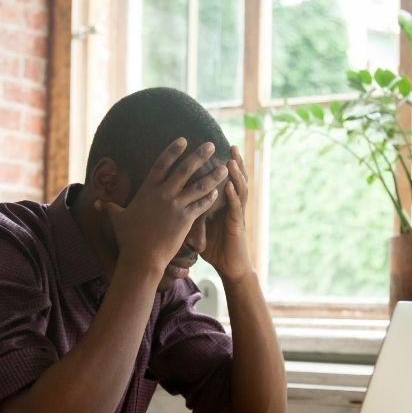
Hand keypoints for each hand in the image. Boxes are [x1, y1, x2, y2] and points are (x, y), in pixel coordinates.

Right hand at [96, 138, 226, 273]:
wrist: (142, 258)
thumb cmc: (129, 239)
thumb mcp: (117, 219)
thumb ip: (108, 207)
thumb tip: (95, 203)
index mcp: (148, 191)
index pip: (161, 165)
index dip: (172, 151)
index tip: (183, 139)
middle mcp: (163, 195)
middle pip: (184, 170)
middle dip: (199, 156)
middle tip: (211, 144)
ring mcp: (175, 206)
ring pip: (198, 186)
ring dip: (213, 176)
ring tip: (225, 167)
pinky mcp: (185, 220)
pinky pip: (201, 205)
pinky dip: (210, 198)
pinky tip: (218, 191)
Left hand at [200, 145, 252, 281]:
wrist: (230, 267)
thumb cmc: (215, 248)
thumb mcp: (200, 227)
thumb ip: (190, 214)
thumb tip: (172, 207)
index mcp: (221, 204)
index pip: (221, 180)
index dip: (220, 165)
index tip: (215, 150)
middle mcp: (231, 205)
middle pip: (234, 179)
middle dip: (234, 162)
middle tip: (230, 145)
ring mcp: (235, 214)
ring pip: (239, 190)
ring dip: (236, 175)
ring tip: (232, 160)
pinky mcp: (237, 226)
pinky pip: (236, 208)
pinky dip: (233, 196)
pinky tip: (229, 186)